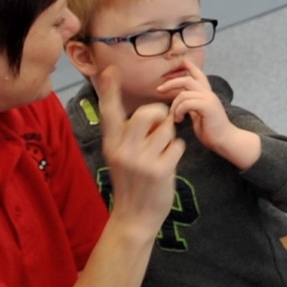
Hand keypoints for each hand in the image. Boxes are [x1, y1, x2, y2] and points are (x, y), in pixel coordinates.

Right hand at [100, 100, 182, 232]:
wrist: (134, 216)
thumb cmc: (132, 182)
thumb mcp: (121, 157)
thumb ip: (129, 136)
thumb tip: (151, 114)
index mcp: (111, 143)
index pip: (109, 112)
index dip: (109, 90)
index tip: (109, 69)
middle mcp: (123, 149)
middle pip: (149, 113)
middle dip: (160, 115)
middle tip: (160, 128)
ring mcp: (141, 160)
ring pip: (167, 129)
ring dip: (169, 138)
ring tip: (161, 153)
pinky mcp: (159, 170)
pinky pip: (177, 146)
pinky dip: (176, 152)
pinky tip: (167, 165)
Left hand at [160, 63, 260, 170]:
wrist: (226, 140)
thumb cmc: (212, 131)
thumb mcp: (199, 115)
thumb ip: (192, 106)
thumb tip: (181, 103)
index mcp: (207, 95)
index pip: (200, 75)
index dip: (191, 67)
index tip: (183, 61)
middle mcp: (209, 94)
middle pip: (187, 80)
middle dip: (170, 83)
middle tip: (159, 90)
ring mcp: (209, 99)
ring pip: (184, 94)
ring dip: (174, 106)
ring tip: (175, 117)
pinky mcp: (208, 107)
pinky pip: (187, 103)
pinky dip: (179, 111)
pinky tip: (179, 119)